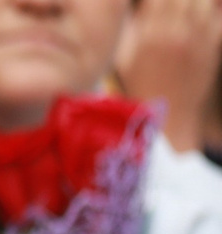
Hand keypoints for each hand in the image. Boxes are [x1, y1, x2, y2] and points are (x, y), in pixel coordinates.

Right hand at [117, 0, 221, 154]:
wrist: (166, 121)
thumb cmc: (139, 93)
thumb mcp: (122, 63)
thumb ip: (129, 32)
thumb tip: (133, 12)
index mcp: (150, 36)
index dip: (154, 0)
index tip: (151, 5)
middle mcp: (177, 32)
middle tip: (170, 6)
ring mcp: (199, 38)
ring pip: (205, 1)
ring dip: (195, 2)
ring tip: (187, 8)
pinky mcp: (214, 45)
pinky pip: (219, 17)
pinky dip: (212, 12)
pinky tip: (205, 15)